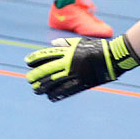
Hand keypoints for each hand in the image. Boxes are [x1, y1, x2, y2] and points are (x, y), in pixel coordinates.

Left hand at [25, 34, 139, 100]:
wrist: (112, 57)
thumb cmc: (96, 47)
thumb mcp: (79, 42)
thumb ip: (64, 44)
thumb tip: (53, 44)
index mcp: (67, 52)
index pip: (46, 55)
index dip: (35, 59)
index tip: (27, 62)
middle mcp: (68, 63)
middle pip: (47, 70)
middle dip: (36, 75)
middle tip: (29, 79)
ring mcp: (75, 74)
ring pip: (54, 82)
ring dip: (43, 87)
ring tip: (35, 90)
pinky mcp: (82, 83)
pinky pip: (66, 90)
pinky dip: (57, 94)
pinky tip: (50, 96)